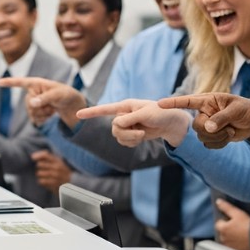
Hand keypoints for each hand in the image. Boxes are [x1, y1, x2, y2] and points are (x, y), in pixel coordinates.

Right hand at [0, 76, 86, 126]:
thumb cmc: (65, 94)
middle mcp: (32, 92)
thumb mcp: (58, 94)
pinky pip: (34, 119)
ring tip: (53, 109)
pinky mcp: (35, 112)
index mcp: (36, 83)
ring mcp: (33, 102)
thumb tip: (31, 103)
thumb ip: (45, 98)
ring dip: (43, 114)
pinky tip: (50, 115)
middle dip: (40, 108)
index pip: (20, 82)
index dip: (9, 82)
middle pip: (28, 104)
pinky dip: (43, 120)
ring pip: (31, 113)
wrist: (70, 104)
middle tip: (52, 105)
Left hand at [31, 150, 72, 190]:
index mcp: (58, 161)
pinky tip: (46, 181)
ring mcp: (55, 177)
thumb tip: (32, 156)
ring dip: (40, 175)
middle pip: (39, 164)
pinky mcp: (53, 185)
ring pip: (39, 173)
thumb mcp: (57, 161)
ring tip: (44, 176)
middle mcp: (57, 168)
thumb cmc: (62, 170)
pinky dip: (42, 181)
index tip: (33, 158)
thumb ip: (46, 156)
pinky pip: (41, 182)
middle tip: (43, 169)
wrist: (72, 183)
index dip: (37, 156)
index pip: (45, 155)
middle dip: (39, 167)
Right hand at [76, 99, 191, 146]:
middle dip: (126, 134)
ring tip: (142, 135)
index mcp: (125, 106)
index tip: (78, 114)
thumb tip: (116, 123)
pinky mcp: (130, 133)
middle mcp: (123, 115)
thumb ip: (130, 118)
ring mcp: (126, 125)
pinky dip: (132, 143)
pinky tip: (140, 139)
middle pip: (114, 128)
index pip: (105, 109)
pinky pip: (124, 142)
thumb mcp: (146, 114)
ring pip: (118, 137)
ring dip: (130, 139)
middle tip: (140, 133)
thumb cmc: (161, 113)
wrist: (170, 123)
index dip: (91, 112)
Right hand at [157, 93, 249, 148]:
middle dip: (211, 131)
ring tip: (230, 131)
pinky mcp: (212, 136)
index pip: (187, 101)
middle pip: (196, 126)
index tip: (159, 104)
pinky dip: (220, 144)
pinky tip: (229, 137)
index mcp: (208, 101)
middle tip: (227, 128)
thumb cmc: (247, 110)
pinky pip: (208, 144)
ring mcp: (208, 124)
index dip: (173, 103)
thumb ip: (221, 118)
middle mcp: (205, 112)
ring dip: (218, 137)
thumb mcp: (236, 111)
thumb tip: (207, 127)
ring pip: (202, 137)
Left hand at [213, 198, 249, 249]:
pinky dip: (236, 244)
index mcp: (222, 229)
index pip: (219, 223)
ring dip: (231, 237)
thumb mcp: (237, 213)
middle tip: (238, 226)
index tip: (233, 220)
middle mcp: (223, 239)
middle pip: (222, 232)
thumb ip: (226, 207)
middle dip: (227, 229)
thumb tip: (218, 202)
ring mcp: (229, 246)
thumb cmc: (248, 225)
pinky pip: (233, 247)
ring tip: (241, 234)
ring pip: (227, 240)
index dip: (226, 220)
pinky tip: (242, 241)